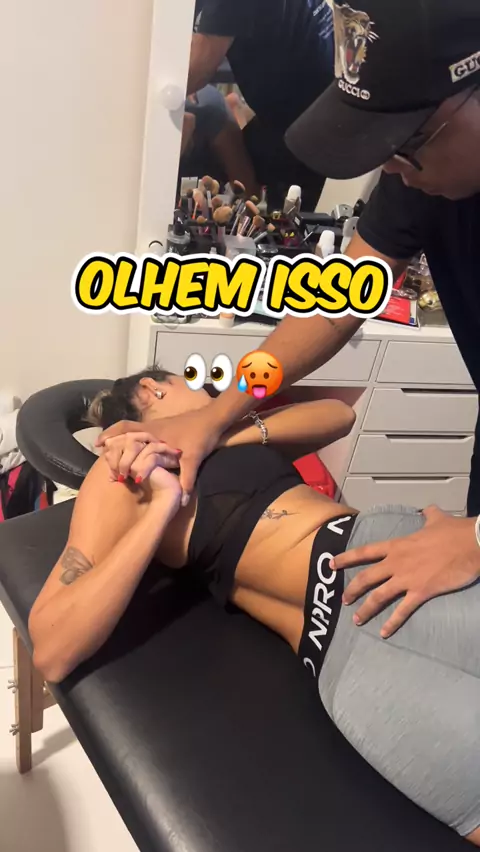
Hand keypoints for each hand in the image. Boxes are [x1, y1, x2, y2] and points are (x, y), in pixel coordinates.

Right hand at [97, 408, 221, 504]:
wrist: (213, 419)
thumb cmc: (201, 436)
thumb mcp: (194, 459)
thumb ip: (186, 480)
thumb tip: (181, 502)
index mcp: (154, 433)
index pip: (126, 432)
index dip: (111, 437)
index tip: (99, 445)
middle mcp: (152, 427)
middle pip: (125, 429)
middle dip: (111, 437)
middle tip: (100, 448)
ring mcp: (157, 426)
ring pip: (132, 429)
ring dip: (120, 436)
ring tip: (109, 448)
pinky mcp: (164, 428)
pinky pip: (141, 431)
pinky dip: (132, 437)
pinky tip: (132, 447)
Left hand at [332, 506, 479, 637]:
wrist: (471, 543)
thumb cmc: (454, 531)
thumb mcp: (437, 519)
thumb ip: (428, 515)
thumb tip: (427, 510)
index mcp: (397, 545)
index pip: (365, 552)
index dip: (346, 558)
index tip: (331, 563)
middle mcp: (396, 562)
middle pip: (366, 578)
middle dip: (352, 589)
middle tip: (343, 600)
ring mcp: (407, 578)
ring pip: (378, 596)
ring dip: (366, 610)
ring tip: (356, 620)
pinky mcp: (421, 592)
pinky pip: (402, 611)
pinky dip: (392, 623)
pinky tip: (384, 633)